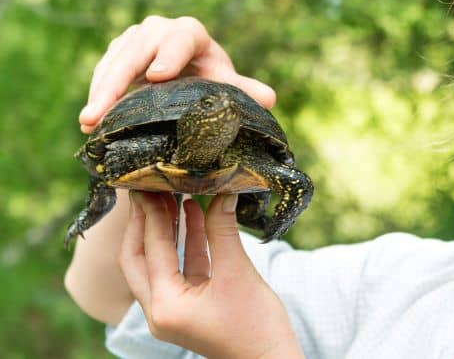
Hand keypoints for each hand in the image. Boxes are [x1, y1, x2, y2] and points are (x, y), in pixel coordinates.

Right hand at [79, 16, 275, 133]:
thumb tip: (269, 98)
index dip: (170, 55)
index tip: (157, 77)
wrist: (187, 75)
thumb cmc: (210, 79)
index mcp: (192, 34)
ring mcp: (134, 39)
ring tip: (89, 122)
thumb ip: (246, 91)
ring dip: (100, 92)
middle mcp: (159, 30)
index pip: (181, 38)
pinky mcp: (117, 51)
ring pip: (114, 61)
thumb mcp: (226, 84)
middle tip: (102, 111)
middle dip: (118, 81)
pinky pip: (103, 70)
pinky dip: (96, 94)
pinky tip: (90, 121)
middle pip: (137, 50)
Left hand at [120, 192, 303, 358]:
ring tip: (173, 195)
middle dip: (146, 222)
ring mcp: (172, 311)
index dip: (153, 213)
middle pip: (139, 258)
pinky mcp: (188, 308)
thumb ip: (223, 231)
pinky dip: (185, 245)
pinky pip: (180, 270)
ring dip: (166, 230)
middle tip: (151, 188)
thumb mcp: (238, 273)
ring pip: (158, 263)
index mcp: (165, 305)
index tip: (150, 183)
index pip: (151, 249)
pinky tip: (194, 216)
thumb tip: (223, 192)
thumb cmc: (256, 327)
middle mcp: (160, 311)